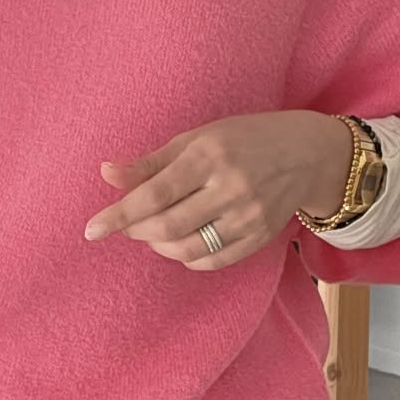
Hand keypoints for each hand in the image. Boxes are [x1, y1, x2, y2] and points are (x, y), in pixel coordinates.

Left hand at [83, 111, 353, 269]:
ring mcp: (248, 216)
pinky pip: (212, 261)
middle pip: (168, 226)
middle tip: (128, 224)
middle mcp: (230, 188)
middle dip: (137, 231)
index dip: (120, 214)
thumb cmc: (244, 139)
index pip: (155, 193)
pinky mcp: (260, 237)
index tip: (91, 230)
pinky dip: (187, 257)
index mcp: (209, 156)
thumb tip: (107, 174)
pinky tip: (181, 242)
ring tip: (154, 231)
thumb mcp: (197, 138)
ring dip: (159, 246)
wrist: (308, 153)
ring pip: (188, 249)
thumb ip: (151, 162)